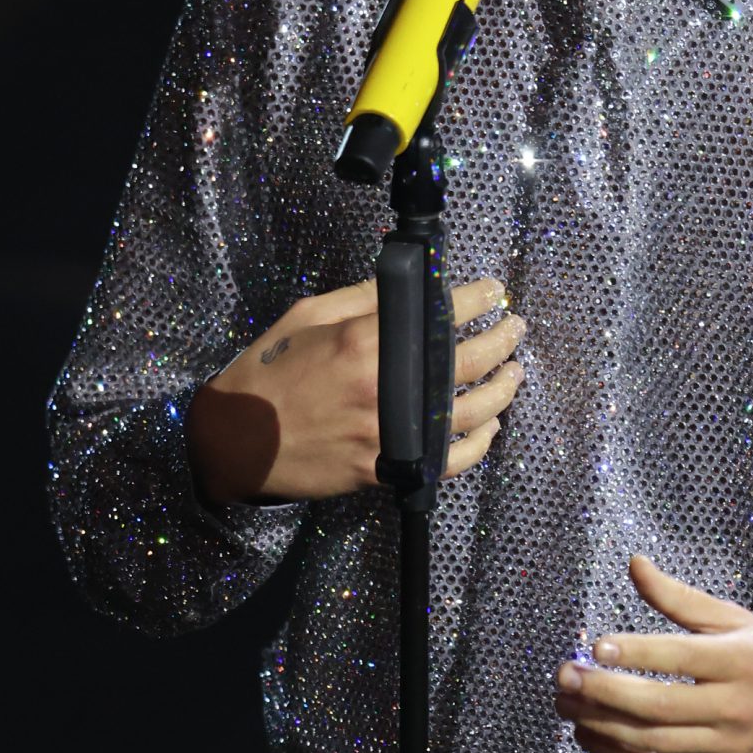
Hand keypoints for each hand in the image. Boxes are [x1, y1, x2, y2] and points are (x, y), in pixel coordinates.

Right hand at [185, 274, 526, 503]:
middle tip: (515, 329)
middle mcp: (385, 387)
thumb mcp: (306, 318)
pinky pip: (450, 460)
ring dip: (502, 390)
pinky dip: (478, 444)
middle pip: (467, 362)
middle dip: (501, 340)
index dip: (477, 300)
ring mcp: (390, 433)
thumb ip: (361, 298)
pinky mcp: (388, 468)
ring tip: (514, 371)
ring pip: (470, 412)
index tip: (495, 292)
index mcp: (364, 342)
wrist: (237, 443)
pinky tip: (489, 426)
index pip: (440, 314)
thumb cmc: (267, 374)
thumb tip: (409, 284)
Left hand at [554, 553, 752, 752]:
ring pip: (651, 742)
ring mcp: (724, 747)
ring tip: (566, 705)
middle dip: (602, 692)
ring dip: (600, 725)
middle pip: (657, 705)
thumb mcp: (733, 620)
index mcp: (740, 661)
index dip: (636, 653)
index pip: (680, 657)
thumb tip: (634, 562)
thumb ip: (680, 598)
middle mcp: (734, 707)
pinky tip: (589, 736)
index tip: (595, 646)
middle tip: (563, 676)